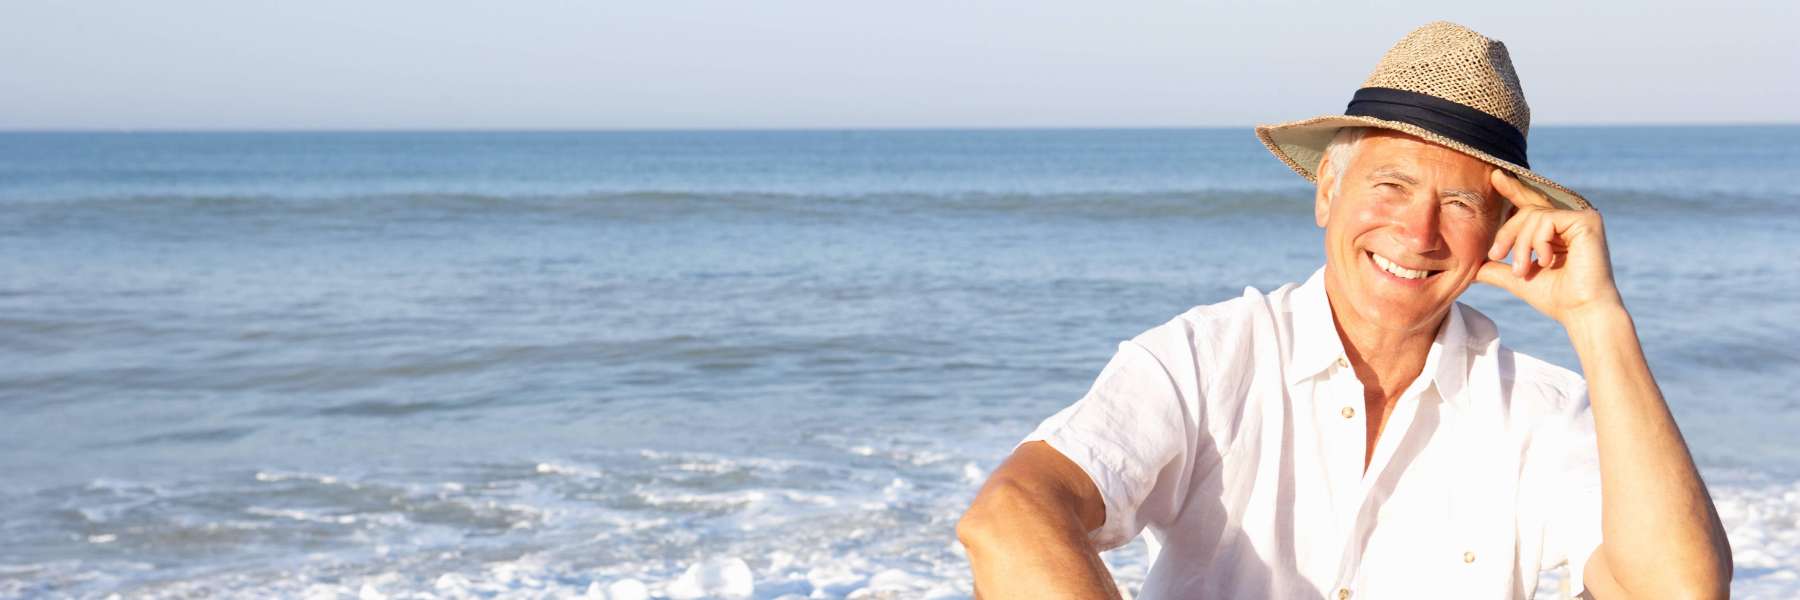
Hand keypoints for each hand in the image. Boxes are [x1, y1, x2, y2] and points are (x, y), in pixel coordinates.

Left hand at [1477, 170, 1624, 325]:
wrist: (1581, 312)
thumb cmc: (1556, 298)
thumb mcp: (1518, 278)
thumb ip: (1498, 268)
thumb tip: (1473, 268)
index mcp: (1558, 230)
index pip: (1531, 205)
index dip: (1513, 190)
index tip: (1495, 176)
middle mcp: (1571, 219)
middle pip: (1527, 209)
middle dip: (1506, 232)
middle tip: (1496, 254)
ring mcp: (1581, 217)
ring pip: (1532, 215)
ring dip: (1520, 244)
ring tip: (1522, 269)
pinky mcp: (1587, 220)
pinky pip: (1546, 219)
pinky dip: (1537, 242)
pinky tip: (1545, 261)